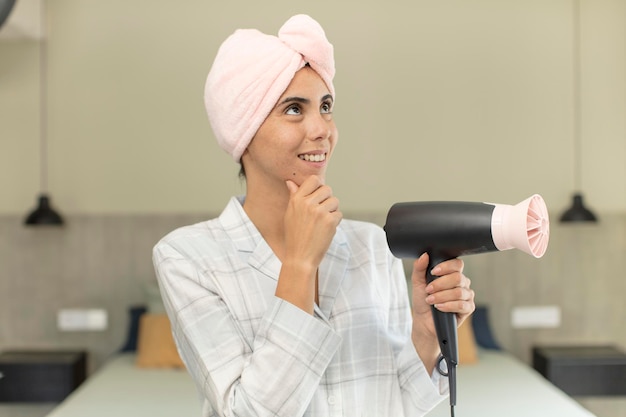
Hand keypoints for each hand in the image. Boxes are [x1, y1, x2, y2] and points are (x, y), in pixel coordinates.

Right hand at [283, 176, 341, 268]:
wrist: (300, 258)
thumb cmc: (294, 237)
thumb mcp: (289, 214)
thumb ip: (294, 197)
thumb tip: (291, 182)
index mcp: (297, 200)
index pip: (314, 180)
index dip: (318, 186)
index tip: (317, 196)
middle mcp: (308, 203)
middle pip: (327, 189)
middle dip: (327, 199)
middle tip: (321, 212)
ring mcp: (319, 212)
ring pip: (335, 201)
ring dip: (332, 210)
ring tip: (322, 222)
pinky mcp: (330, 221)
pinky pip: (339, 214)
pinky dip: (335, 221)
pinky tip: (326, 230)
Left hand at [410, 253, 474, 370]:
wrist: (424, 321)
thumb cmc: (423, 301)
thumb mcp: (418, 283)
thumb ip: (420, 268)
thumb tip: (424, 255)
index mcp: (452, 274)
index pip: (457, 264)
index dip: (446, 267)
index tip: (433, 272)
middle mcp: (462, 283)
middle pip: (458, 278)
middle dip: (440, 284)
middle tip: (428, 290)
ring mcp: (467, 296)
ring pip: (459, 292)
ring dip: (442, 296)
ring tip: (431, 301)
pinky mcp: (468, 308)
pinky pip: (462, 305)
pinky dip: (448, 305)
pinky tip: (439, 307)